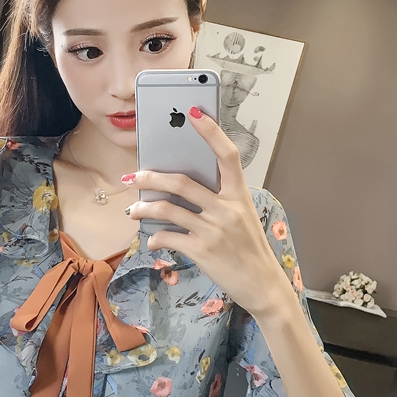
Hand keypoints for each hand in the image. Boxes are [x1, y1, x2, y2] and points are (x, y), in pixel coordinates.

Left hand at [124, 106, 292, 318]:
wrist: (263, 285)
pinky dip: (155, 238)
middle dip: (152, 177)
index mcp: (239, 195)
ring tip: (134, 211)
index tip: (194, 111)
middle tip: (133, 176)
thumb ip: (218, 202)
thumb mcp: (242, 218)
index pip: (227, 155)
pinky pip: (168, 237)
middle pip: (182, 183)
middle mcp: (227, 209)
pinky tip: (151, 240)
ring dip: (144, 208)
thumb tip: (180, 191)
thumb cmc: (249, 249)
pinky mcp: (202, 251)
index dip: (211, 131)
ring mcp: (214, 230)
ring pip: (168, 210)